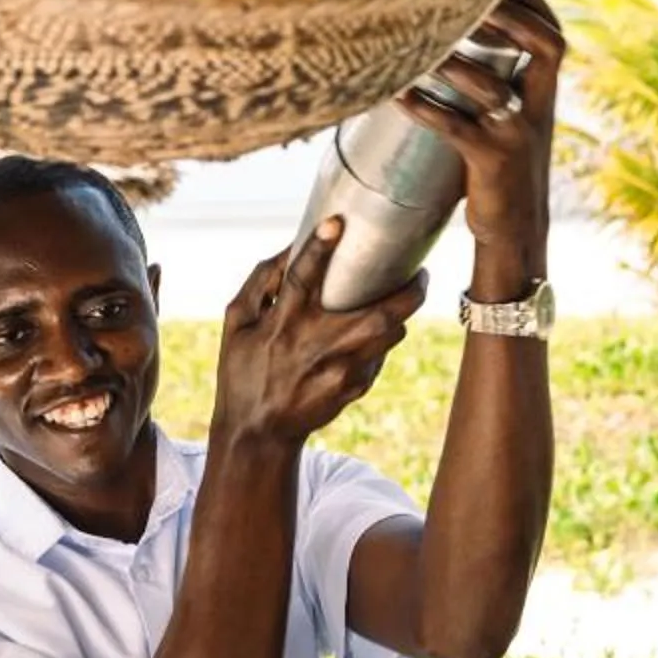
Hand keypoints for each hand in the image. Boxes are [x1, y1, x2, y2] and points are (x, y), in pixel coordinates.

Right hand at [212, 219, 423, 450]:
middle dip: (407, 291)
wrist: (257, 433)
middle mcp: (314, 347)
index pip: (301, 279)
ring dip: (402, 314)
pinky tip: (378, 334)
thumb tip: (291, 246)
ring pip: (388, 336)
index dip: (318, 249)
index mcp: (281, 324)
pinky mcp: (352, 389)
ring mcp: (338, 372)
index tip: (336, 224)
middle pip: (376, 314)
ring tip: (408, 295)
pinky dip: (382, 341)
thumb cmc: (242, 370)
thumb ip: (260, 283)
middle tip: (421, 272)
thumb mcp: (236, 324)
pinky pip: (379, 357)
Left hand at [398, 0, 564, 267]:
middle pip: (546, 47)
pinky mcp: (491, 161)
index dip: (531, 4)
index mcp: (544, 94)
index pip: (553, 36)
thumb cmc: (502, 167)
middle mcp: (538, 108)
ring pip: (489, 86)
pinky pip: (454, 127)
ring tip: (420, 44)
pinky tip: (397, 93)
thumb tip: (457, 36)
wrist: (516, 231)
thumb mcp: (512, 121)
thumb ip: (499, 83)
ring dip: (453, 61)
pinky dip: (423, 107)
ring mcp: (517, 134)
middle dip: (510, 16)